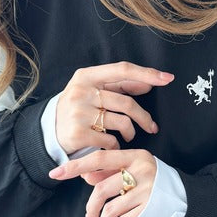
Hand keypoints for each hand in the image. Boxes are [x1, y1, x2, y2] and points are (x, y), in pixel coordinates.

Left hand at [49, 148, 156, 216]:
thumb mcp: (133, 168)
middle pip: (103, 189)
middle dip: (90, 207)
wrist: (183, 197)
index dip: (76, 165)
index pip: (99, 158)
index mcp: (134, 156)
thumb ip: (109, 171)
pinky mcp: (150, 208)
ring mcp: (147, 190)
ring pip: (111, 209)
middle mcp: (141, 170)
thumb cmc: (152, 180)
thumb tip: (85, 175)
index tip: (56, 172)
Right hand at [55, 61, 173, 153]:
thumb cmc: (77, 109)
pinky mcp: (78, 134)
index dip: (147, 74)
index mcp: (86, 76)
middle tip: (152, 127)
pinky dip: (116, 146)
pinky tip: (112, 146)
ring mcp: (78, 112)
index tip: (167, 78)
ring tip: (129, 136)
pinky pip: (111, 140)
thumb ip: (118, 86)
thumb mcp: (92, 91)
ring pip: (122, 122)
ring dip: (131, 133)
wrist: (48, 133)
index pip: (122, 70)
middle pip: (126, 102)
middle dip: (144, 117)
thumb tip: (147, 83)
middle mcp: (81, 91)